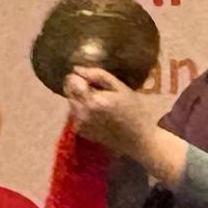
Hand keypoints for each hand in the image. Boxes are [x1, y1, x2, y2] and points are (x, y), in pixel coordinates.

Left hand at [61, 67, 180, 180]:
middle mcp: (81, 112)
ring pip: (71, 102)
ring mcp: (79, 124)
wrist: (138, 139)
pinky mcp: (81, 132)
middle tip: (97, 90)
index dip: (79, 76)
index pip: (71, 81)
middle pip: (68, 92)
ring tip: (99, 102)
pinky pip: (75, 114)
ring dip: (80, 99)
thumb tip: (77, 69)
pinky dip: (82, 110)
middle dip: (78, 87)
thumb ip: (98, 75)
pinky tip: (98, 113)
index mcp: (92, 100)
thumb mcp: (121, 88)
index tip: (91, 79)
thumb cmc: (134, 110)